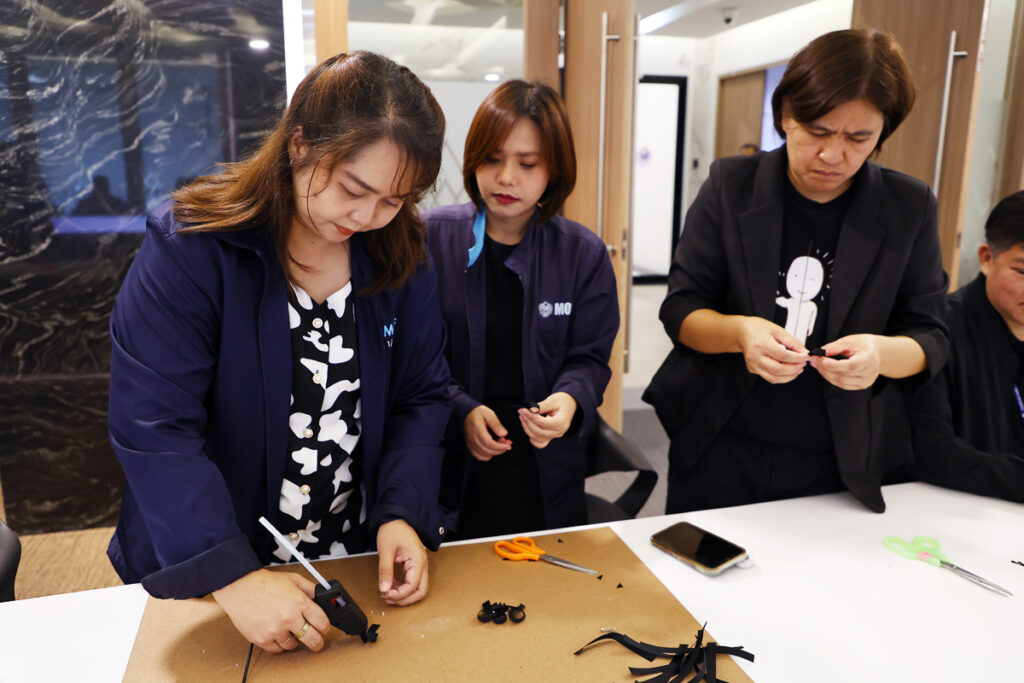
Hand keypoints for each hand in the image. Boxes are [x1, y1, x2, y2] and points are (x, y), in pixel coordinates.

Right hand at [212, 568, 329, 652]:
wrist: (240, 587)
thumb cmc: (264, 582)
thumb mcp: (293, 579)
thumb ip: (310, 589)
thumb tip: (322, 598)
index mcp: (299, 602)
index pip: (322, 622)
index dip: (325, 627)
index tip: (324, 629)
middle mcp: (288, 618)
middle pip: (312, 639)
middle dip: (317, 642)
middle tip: (317, 642)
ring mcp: (275, 630)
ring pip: (293, 646)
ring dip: (294, 640)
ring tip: (289, 631)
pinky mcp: (262, 639)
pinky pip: (277, 650)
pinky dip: (279, 644)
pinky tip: (278, 634)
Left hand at [377, 519, 428, 605]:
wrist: (396, 519)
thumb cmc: (393, 530)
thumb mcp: (386, 550)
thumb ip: (385, 571)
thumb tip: (384, 588)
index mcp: (418, 560)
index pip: (413, 585)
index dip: (400, 594)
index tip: (387, 594)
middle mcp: (422, 564)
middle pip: (421, 591)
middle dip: (406, 599)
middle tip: (390, 599)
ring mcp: (419, 565)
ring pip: (418, 588)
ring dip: (405, 595)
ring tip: (389, 594)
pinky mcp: (414, 565)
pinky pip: (413, 582)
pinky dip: (403, 588)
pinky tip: (392, 587)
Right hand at [463, 404, 511, 460]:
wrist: (466, 412)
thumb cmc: (477, 412)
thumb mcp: (489, 414)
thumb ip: (496, 424)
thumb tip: (504, 434)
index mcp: (477, 430)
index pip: (489, 443)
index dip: (500, 447)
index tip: (508, 446)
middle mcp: (472, 438)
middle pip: (488, 450)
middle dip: (500, 449)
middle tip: (507, 442)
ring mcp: (470, 443)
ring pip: (484, 455)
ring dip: (495, 452)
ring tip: (500, 444)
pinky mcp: (470, 446)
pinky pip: (478, 456)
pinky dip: (487, 456)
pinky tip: (492, 450)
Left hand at [518, 392, 576, 447]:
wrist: (569, 404)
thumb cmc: (562, 401)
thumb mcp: (553, 400)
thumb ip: (541, 406)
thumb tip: (529, 410)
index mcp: (561, 422)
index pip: (543, 423)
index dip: (531, 417)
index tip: (524, 409)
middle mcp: (559, 431)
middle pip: (539, 432)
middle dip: (527, 422)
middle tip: (521, 411)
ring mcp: (555, 435)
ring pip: (538, 437)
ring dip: (527, 428)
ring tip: (522, 416)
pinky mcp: (551, 436)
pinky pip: (540, 443)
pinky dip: (532, 438)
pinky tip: (527, 428)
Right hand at [737, 316, 807, 382]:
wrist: (742, 332)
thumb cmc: (758, 328)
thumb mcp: (777, 330)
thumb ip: (792, 341)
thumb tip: (803, 351)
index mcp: (761, 344)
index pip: (783, 356)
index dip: (797, 358)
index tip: (805, 356)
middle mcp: (755, 356)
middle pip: (778, 370)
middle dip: (794, 369)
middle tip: (802, 363)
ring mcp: (753, 365)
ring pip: (774, 378)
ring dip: (789, 376)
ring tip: (797, 369)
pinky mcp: (753, 369)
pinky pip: (769, 377)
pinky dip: (781, 377)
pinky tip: (787, 370)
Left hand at [809, 334, 880, 389]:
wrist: (874, 351)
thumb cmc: (863, 345)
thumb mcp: (849, 341)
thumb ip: (834, 347)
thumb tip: (819, 353)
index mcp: (869, 360)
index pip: (851, 366)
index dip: (835, 365)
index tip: (822, 360)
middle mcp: (869, 373)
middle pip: (844, 375)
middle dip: (825, 368)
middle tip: (814, 360)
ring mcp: (866, 381)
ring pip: (841, 382)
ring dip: (826, 374)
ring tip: (817, 365)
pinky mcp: (861, 386)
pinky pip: (843, 385)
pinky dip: (832, 378)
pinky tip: (825, 371)